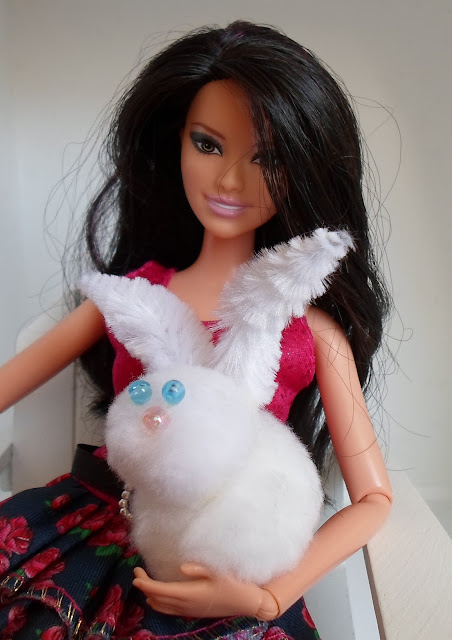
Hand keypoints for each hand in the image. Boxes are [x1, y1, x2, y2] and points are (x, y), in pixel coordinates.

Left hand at [133, 564, 279, 619]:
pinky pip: (170, 610)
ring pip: (162, 607)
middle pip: (157, 599)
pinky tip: (160, 596)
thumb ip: (199, 569)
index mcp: (190, 594)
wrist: (249, 602)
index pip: (161, 590)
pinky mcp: (194, 611)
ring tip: (145, 583)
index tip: (136, 573)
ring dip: (151, 596)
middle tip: (137, 573)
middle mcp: (187, 605)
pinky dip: (160, 602)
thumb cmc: (235, 584)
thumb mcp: (219, 572)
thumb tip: (181, 568)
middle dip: (145, 587)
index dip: (146, 583)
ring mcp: (190, 610)